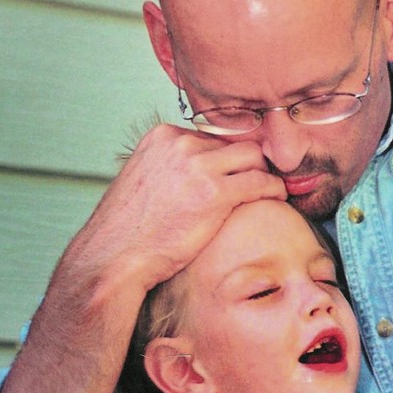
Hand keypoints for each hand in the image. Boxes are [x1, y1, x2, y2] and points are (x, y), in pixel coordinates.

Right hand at [72, 123, 285, 291]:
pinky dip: (274, 190)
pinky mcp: (215, 193)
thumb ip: (172, 171)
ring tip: (269, 193)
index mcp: (162, 136)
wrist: (115, 256)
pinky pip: (261, 183)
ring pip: (253, 158)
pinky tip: (277, 201)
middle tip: (259, 186)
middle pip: (235, 144)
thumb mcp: (146, 184)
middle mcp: (180, 143)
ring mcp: (198, 165)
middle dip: (249, 165)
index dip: (228, 161)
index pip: (212, 138)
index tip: (236, 179)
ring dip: (264, 175)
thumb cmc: (130, 232)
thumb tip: (198, 179)